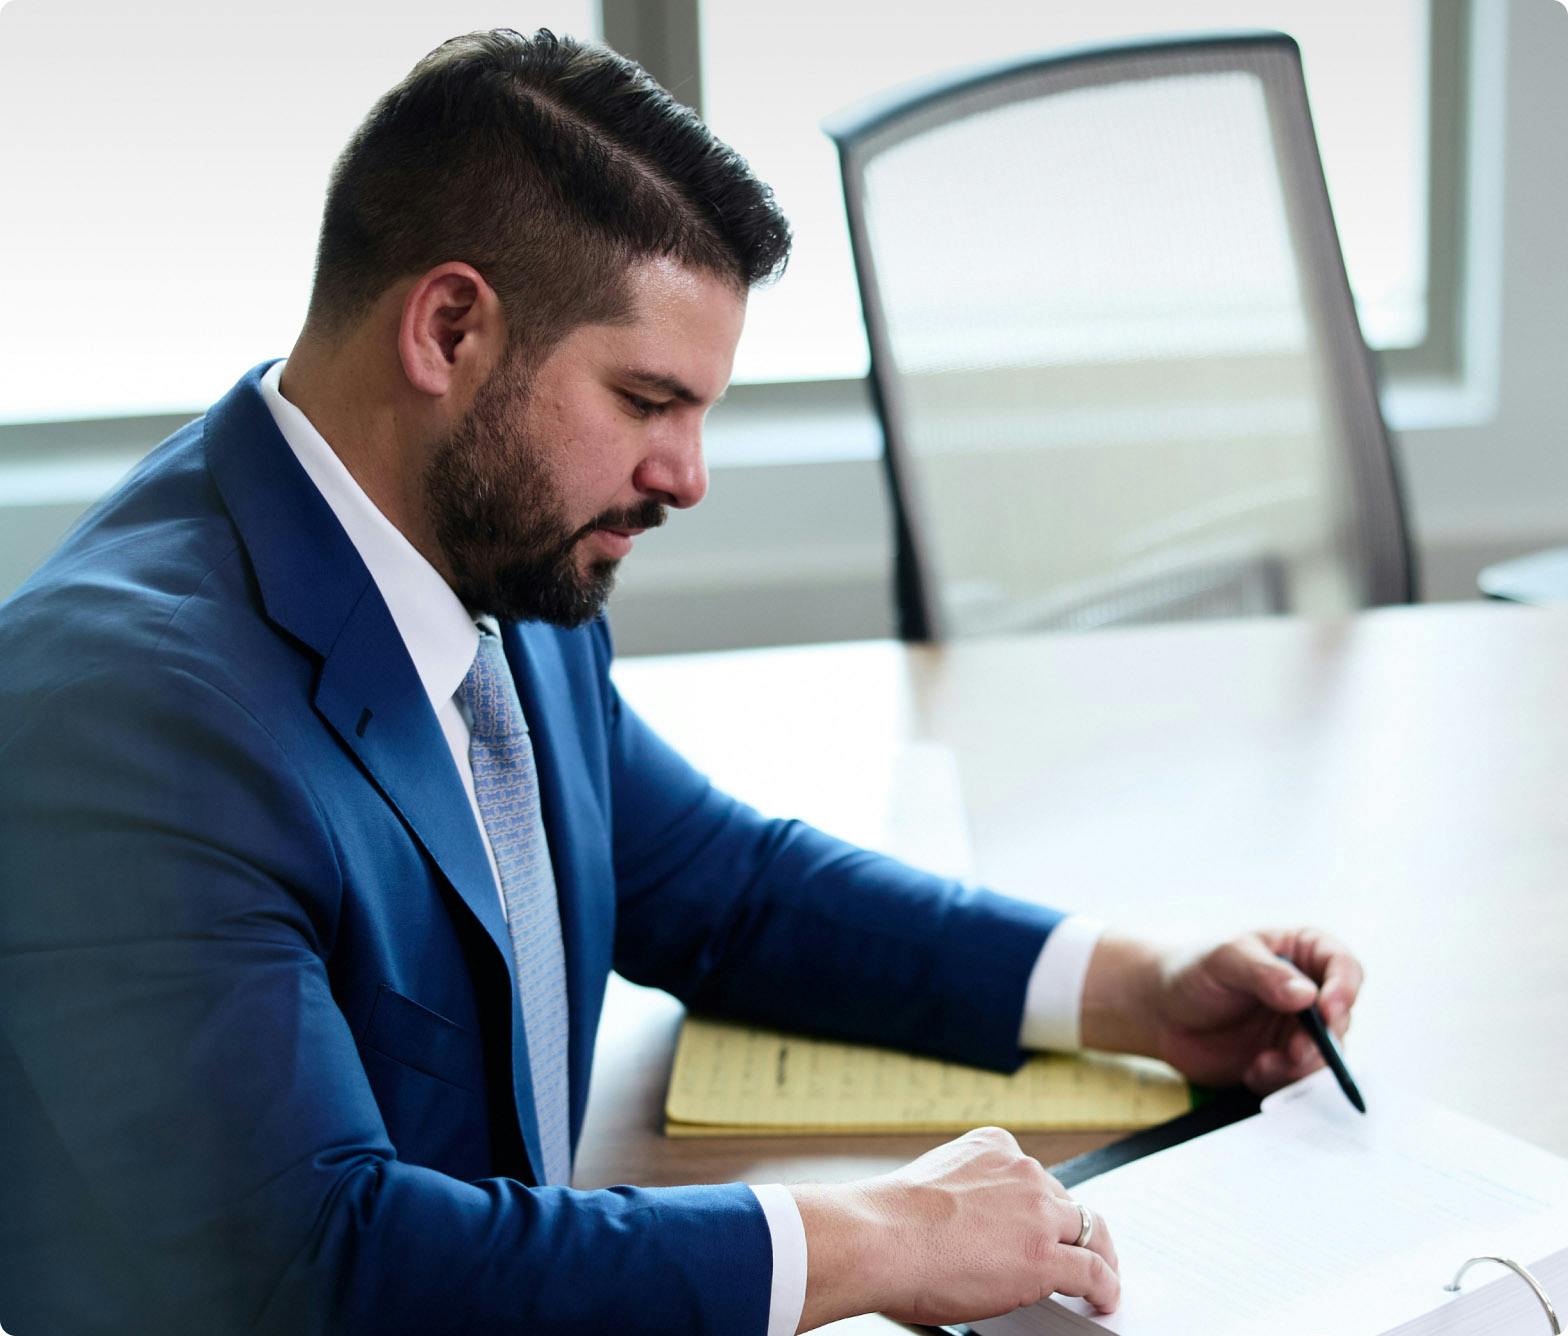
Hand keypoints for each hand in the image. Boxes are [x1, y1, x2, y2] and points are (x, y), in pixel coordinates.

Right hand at [789, 1126, 1119, 1331]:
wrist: (880, 1238)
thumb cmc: (890, 1220)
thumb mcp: (938, 1182)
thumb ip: (970, 1193)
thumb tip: (976, 1228)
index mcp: (994, 1147)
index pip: (1035, 1177)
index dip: (1044, 1206)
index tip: (1047, 1222)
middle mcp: (1022, 1171)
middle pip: (1066, 1202)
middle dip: (1072, 1229)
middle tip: (1082, 1250)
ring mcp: (1037, 1213)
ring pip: (1088, 1232)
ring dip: (1097, 1255)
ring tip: (1103, 1276)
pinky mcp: (1044, 1257)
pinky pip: (1092, 1272)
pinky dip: (1105, 1287)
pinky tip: (1105, 1300)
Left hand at [1081, 927, 1362, 1091]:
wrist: (1159, 1013)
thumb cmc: (1191, 972)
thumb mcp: (1224, 961)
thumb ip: (1265, 975)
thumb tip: (1308, 996)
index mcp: (1301, 953)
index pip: (1342, 966)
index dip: (1344, 988)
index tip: (1329, 1010)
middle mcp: (1307, 992)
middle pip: (1341, 1019)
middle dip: (1322, 1040)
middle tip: (1293, 1051)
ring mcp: (1297, 1029)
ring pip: (1326, 1056)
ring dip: (1302, 1067)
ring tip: (1265, 1064)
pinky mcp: (1283, 1061)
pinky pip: (1299, 1080)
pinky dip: (1281, 1082)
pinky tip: (1252, 1073)